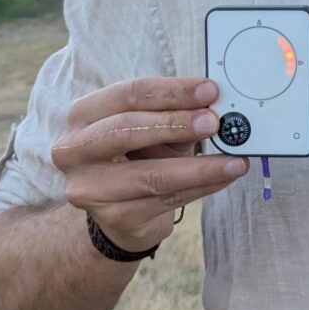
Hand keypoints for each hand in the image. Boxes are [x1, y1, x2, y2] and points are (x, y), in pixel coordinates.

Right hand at [52, 76, 248, 252]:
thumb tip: (215, 104)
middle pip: (127, 129)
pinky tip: (225, 177)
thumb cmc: (139, 152)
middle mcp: (74, 150)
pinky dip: (202, 187)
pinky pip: (165, 201)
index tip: (209, 90)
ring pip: (151, 175)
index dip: (172, 91)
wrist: (119, 208)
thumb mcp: (152, 126)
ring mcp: (89, 189)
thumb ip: (176, 112)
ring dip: (200, 167)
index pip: (129, 94)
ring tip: (234, 160)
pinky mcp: (113, 219)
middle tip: (215, 122)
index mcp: (84, 114)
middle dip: (176, 123)